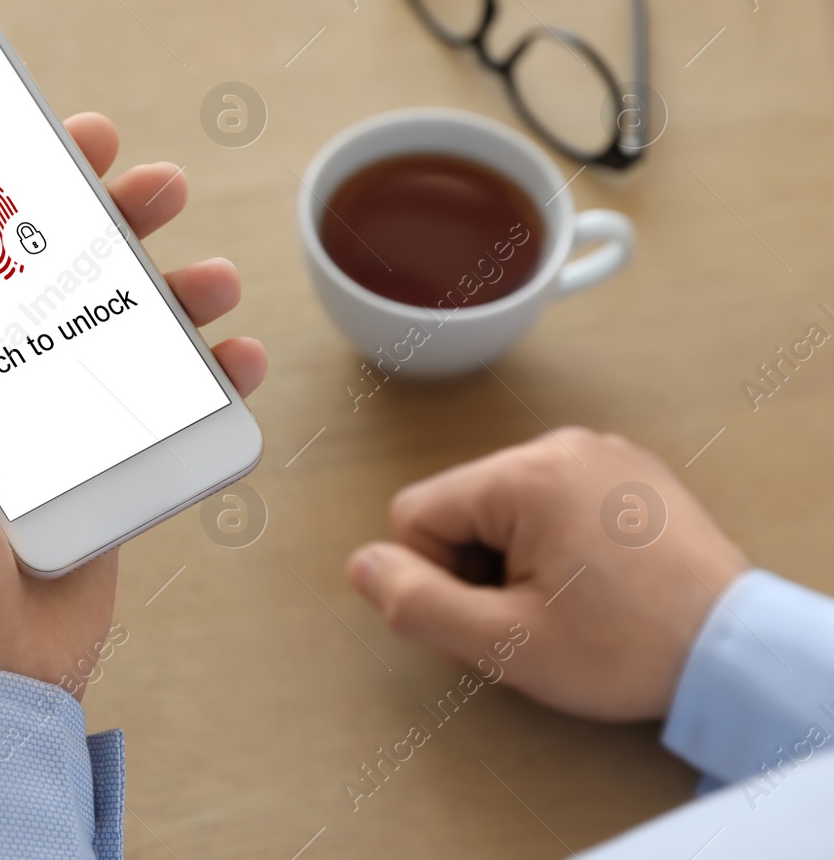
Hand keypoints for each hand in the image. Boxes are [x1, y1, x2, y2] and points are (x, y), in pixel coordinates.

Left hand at [0, 112, 265, 697]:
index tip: (35, 124)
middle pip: (47, 261)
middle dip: (101, 208)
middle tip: (146, 177)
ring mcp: (44, 411)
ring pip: (114, 316)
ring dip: (170, 280)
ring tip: (207, 272)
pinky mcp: (98, 454)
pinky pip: (160, 396)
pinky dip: (204, 370)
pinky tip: (232, 351)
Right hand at [346, 427, 748, 721]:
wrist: (739, 655)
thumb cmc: (628, 649)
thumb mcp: (506, 645)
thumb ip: (418, 604)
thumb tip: (362, 566)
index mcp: (525, 475)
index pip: (416, 514)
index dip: (438, 578)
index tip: (496, 614)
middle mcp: (562, 445)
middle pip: (463, 506)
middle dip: (480, 565)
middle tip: (537, 616)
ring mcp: (603, 453)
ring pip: (506, 505)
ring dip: (518, 555)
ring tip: (574, 600)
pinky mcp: (632, 471)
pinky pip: (555, 498)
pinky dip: (560, 539)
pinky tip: (599, 579)